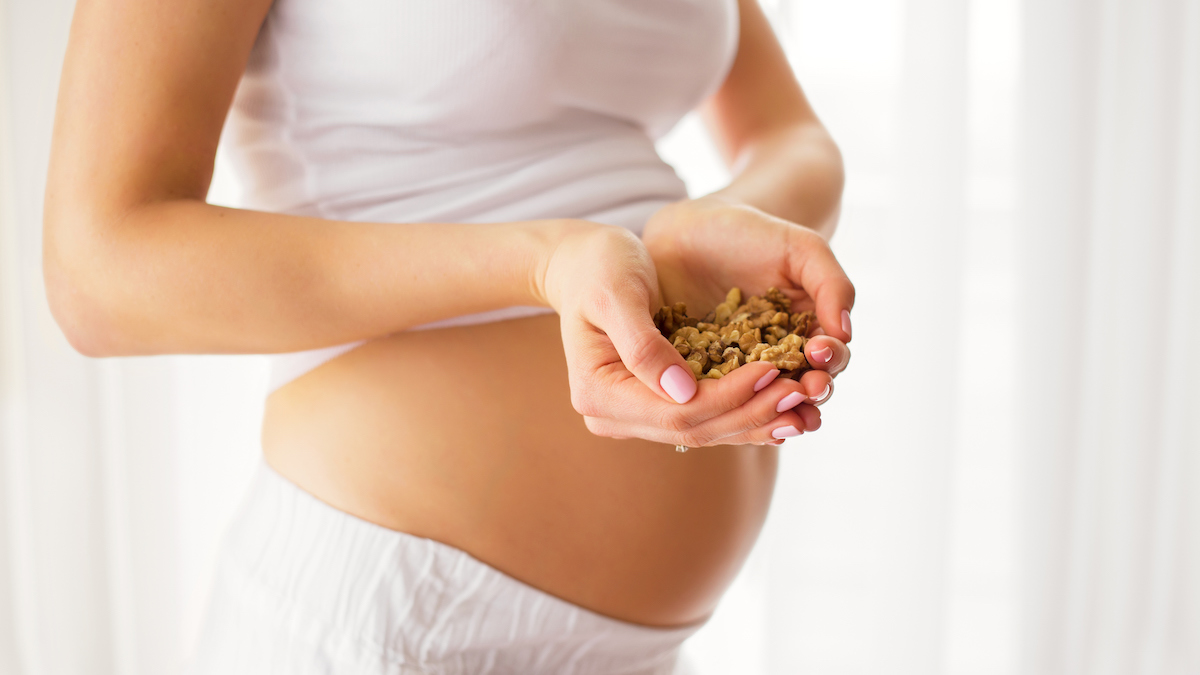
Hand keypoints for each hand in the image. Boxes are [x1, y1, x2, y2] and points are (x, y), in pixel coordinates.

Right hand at [539, 221, 820, 445]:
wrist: (583, 265)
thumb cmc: (598, 267)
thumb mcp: (616, 294)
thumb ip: (643, 345)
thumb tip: (683, 392)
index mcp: (598, 393)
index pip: (676, 412)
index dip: (729, 397)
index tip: (774, 369)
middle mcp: (612, 416)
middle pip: (694, 429)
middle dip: (751, 411)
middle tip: (803, 388)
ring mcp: (633, 416)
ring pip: (706, 431)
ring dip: (757, 419)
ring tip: (804, 399)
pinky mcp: (655, 406)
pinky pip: (706, 418)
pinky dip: (746, 412)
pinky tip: (784, 404)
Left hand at [642, 197, 854, 410]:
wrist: (690, 229)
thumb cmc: (753, 233)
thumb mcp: (801, 249)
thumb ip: (831, 285)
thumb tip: (846, 332)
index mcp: (806, 332)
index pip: (829, 357)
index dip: (830, 360)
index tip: (820, 352)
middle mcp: (775, 359)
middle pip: (800, 387)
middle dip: (807, 393)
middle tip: (805, 390)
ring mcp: (737, 370)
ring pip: (759, 401)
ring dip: (771, 411)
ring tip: (775, 412)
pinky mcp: (698, 373)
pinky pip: (713, 397)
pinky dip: (721, 408)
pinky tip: (725, 412)